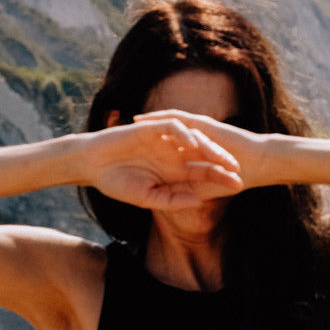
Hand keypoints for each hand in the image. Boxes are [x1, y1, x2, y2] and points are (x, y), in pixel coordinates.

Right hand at [85, 118, 243, 209]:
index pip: (204, 174)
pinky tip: (191, 145)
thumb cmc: (116, 183)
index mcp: (175, 171)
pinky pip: (174, 127)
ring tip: (221, 157)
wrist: (91, 166)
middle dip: (222, 161)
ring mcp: (165, 140)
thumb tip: (199, 201)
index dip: (221, 179)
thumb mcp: (147, 198)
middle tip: (238, 170)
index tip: (239, 187)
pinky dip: (184, 134)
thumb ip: (172, 200)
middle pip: (205, 155)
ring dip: (209, 147)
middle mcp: (174, 154)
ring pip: (194, 139)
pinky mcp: (153, 128)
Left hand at [132, 110, 271, 187]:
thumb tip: (154, 199)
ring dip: (148, 125)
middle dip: (142, 139)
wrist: (257, 164)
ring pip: (168, 127)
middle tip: (120, 140)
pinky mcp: (202, 125)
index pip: (166, 157)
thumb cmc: (233, 181)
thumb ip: (179, 193)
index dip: (147, 158)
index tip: (126, 163)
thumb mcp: (200, 190)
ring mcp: (197, 133)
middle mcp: (192, 144)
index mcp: (193, 159)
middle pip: (163, 139)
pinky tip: (143, 120)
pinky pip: (177, 119)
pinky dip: (159, 119)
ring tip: (127, 126)